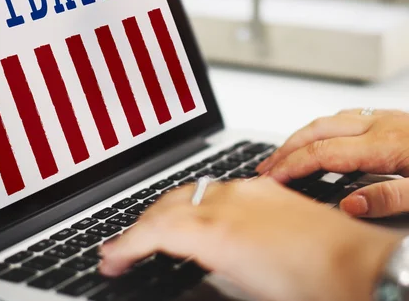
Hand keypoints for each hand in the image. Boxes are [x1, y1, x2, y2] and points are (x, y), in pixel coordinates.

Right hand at [99, 179, 399, 300]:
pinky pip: (213, 188)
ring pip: (186, 191)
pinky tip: (192, 216)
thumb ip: (204, 264)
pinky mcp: (263, 186)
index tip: (111, 258)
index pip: (152, 231)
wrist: (362, 265)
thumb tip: (183, 259)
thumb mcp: (243, 285)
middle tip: (122, 248)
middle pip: (164, 206)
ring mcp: (246, 189)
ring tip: (150, 232)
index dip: (124, 245)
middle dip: (136, 227)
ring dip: (162, 212)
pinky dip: (192, 203)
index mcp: (217, 231)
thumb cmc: (313, 287)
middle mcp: (227, 201)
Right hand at [257, 109, 408, 217]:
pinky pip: (347, 118)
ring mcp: (387, 119)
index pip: (322, 152)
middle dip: (286, 149)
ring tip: (285, 154)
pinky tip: (322, 139)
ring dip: (302, 137)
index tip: (272, 179)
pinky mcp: (395, 120)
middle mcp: (381, 126)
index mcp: (385, 144)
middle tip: (266, 167)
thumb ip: (390, 199)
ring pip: (330, 121)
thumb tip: (350, 205)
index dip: (292, 165)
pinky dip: (323, 129)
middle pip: (317, 130)